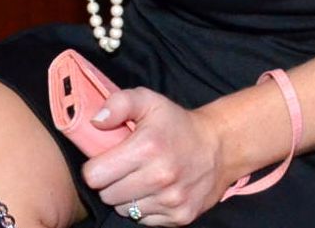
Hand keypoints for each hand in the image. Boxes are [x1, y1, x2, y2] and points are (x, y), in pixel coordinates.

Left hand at [81, 88, 226, 225]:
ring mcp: (171, 200)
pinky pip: (144, 221)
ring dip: (126, 197)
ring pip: (124, 210)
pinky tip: (154, 191)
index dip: (95, 167)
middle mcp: (160, 176)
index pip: (95, 175)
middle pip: (107, 195)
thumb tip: (96, 121)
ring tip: (139, 179)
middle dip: (110, 182)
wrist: (219, 147)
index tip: (105, 160)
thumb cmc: (177, 124)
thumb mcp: (148, 100)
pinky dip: (145, 208)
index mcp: (147, 147)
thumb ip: (118, 103)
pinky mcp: (180, 217)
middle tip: (123, 169)